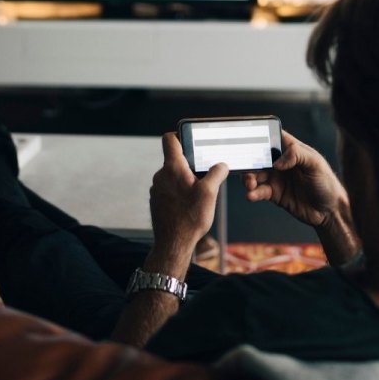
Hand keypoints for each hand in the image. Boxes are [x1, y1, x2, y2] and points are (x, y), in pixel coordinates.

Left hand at [148, 133, 228, 266]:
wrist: (173, 244)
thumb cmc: (190, 218)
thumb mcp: (210, 193)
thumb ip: (216, 173)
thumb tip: (221, 165)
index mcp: (173, 168)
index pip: (170, 140)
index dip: (181, 135)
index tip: (192, 140)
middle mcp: (161, 176)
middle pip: (175, 160)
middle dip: (190, 164)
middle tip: (205, 174)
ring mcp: (157, 189)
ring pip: (173, 176)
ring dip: (185, 180)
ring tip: (199, 194)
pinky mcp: (157, 201)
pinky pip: (169, 189)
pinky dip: (179, 192)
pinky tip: (189, 205)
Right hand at [243, 131, 346, 228]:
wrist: (329, 212)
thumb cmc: (327, 183)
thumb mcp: (315, 164)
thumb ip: (297, 155)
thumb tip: (277, 161)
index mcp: (292, 150)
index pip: (273, 137)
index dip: (260, 136)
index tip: (248, 140)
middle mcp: (281, 162)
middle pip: (258, 157)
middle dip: (249, 161)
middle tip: (246, 167)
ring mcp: (276, 178)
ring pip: (255, 174)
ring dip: (248, 178)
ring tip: (249, 184)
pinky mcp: (274, 194)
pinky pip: (259, 191)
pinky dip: (253, 193)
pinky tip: (251, 195)